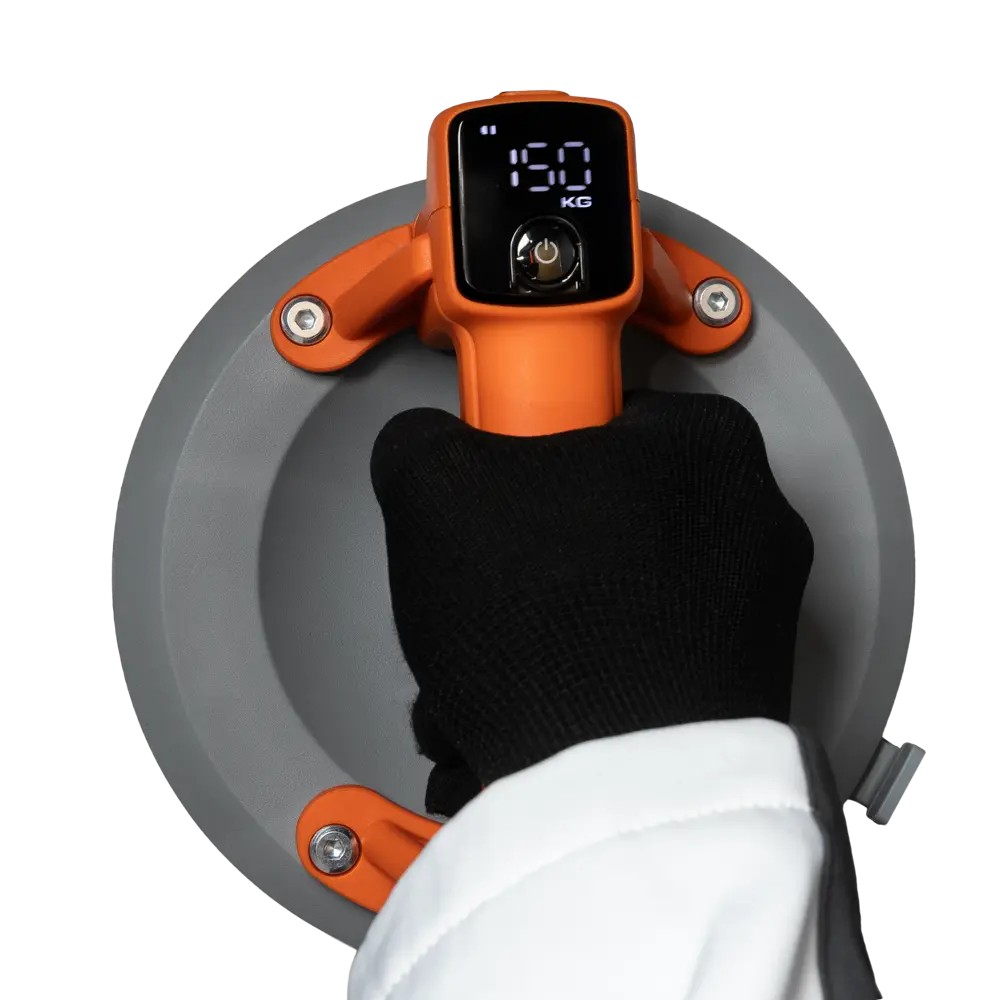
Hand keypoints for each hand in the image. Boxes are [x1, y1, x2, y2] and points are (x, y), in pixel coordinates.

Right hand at [370, 391, 812, 815]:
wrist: (606, 789)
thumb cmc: (556, 635)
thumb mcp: (433, 489)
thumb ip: (422, 441)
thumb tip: (423, 448)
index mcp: (705, 443)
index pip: (598, 411)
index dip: (530, 448)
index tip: (505, 479)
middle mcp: (756, 520)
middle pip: (606, 511)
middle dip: (531, 555)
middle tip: (494, 581)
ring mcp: (760, 610)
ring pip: (622, 593)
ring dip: (549, 624)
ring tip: (502, 658)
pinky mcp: (747, 686)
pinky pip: (647, 658)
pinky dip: (590, 674)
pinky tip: (538, 700)